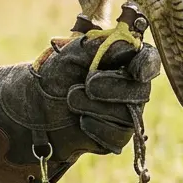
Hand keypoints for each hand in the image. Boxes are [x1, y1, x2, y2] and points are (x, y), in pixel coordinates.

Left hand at [0, 34, 160, 182]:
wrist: (34, 108)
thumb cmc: (56, 74)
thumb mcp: (72, 53)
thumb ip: (99, 47)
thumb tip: (128, 44)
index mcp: (124, 61)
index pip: (148, 61)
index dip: (146, 65)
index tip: (136, 70)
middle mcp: (131, 87)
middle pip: (139, 90)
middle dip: (113, 87)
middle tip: (87, 84)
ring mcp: (126, 114)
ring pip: (127, 115)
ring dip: (94, 106)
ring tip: (71, 99)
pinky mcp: (115, 137)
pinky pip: (116, 136)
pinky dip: (95, 126)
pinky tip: (79, 120)